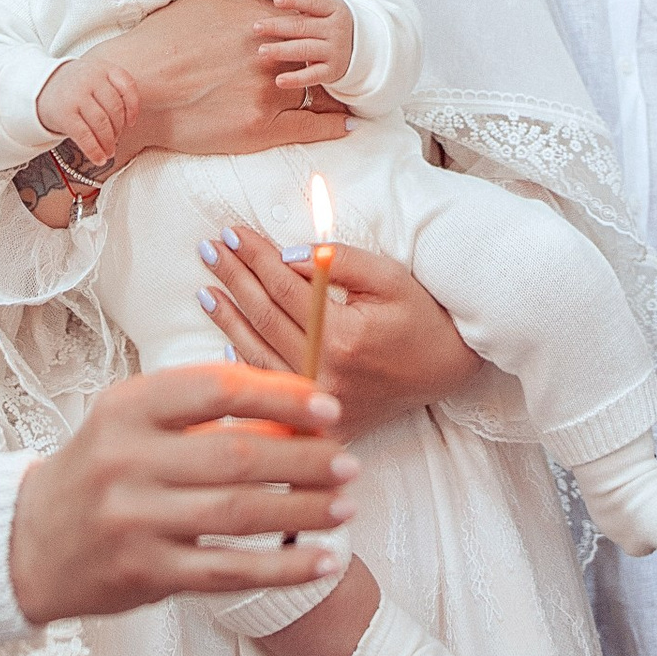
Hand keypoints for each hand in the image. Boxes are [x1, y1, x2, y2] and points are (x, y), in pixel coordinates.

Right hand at [8, 364, 353, 621]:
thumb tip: (290, 410)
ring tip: (345, 505)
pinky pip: (229, 571)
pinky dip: (283, 567)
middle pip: (238, 454)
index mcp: (126, 407)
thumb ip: (197, 412)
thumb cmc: (97, 471)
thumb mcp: (129, 422)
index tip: (327, 407)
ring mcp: (135, 520)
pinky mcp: (145, 573)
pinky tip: (321, 561)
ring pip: (240, 513)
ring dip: (304, 510)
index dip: (280, 396)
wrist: (26, 542)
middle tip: (347, 461)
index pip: (217, 389)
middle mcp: (127, 460)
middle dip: (305, 459)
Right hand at [36, 50, 140, 169]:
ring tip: (109, 152)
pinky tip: (99, 159)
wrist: (39, 88)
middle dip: (118, 129)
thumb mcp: (94, 78)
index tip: (131, 123)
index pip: (127, 85)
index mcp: (102, 68)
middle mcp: (90, 78)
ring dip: (108, 142)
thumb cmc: (74, 87)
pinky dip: (95, 150)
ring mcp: (76, 95)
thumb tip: (129, 124)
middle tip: (116, 141)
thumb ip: (112, 91)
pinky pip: (85, 135)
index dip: (133, 107)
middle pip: (115, 108)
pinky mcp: (65, 113)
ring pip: (102, 123)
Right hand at [107, 0, 349, 159]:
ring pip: (317, 90)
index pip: (304, 25)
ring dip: (334, 90)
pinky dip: (333, 124)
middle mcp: (268, 54)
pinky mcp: (260, 127)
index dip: (317, 33)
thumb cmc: (160, 42)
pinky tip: (349, 124)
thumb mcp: (202, 0)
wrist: (136, 86)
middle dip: (330, 60)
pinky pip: (311, 125)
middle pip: (316, 56)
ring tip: (349, 94)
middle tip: (345, 64)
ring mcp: (266, 92)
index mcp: (256, 21)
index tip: (326, 37)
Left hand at [200, 228, 481, 436]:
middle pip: (264, 318)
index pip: (283, 287)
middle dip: (234, 278)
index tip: (231, 233)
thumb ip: (336, 261)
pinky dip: (247, 365)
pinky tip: (227, 343)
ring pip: (258, 356)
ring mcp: (321, 405)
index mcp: (343, 337)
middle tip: (208, 249)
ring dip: (229, 320)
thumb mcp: (388, 276)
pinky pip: (274, 392)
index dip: (255, 256)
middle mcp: (326, 375)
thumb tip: (285, 254)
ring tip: (207, 289)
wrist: (449, 369)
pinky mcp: (322, 422)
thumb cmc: (422, 315)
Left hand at [256, 0, 354, 97]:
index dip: (295, 0)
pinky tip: (279, 81)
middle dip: (278, 27)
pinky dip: (296, 79)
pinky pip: (312, 76)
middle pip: (303, 27)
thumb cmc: (328, 22)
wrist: (358, 47)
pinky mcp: (332, 71)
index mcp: (334, 8)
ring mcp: (335, 51)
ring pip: (305, 50)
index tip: (276, 0)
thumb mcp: (323, 6)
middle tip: (256, 27)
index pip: (313, 2)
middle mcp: (336, 30)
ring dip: (282, 51)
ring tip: (262, 51)